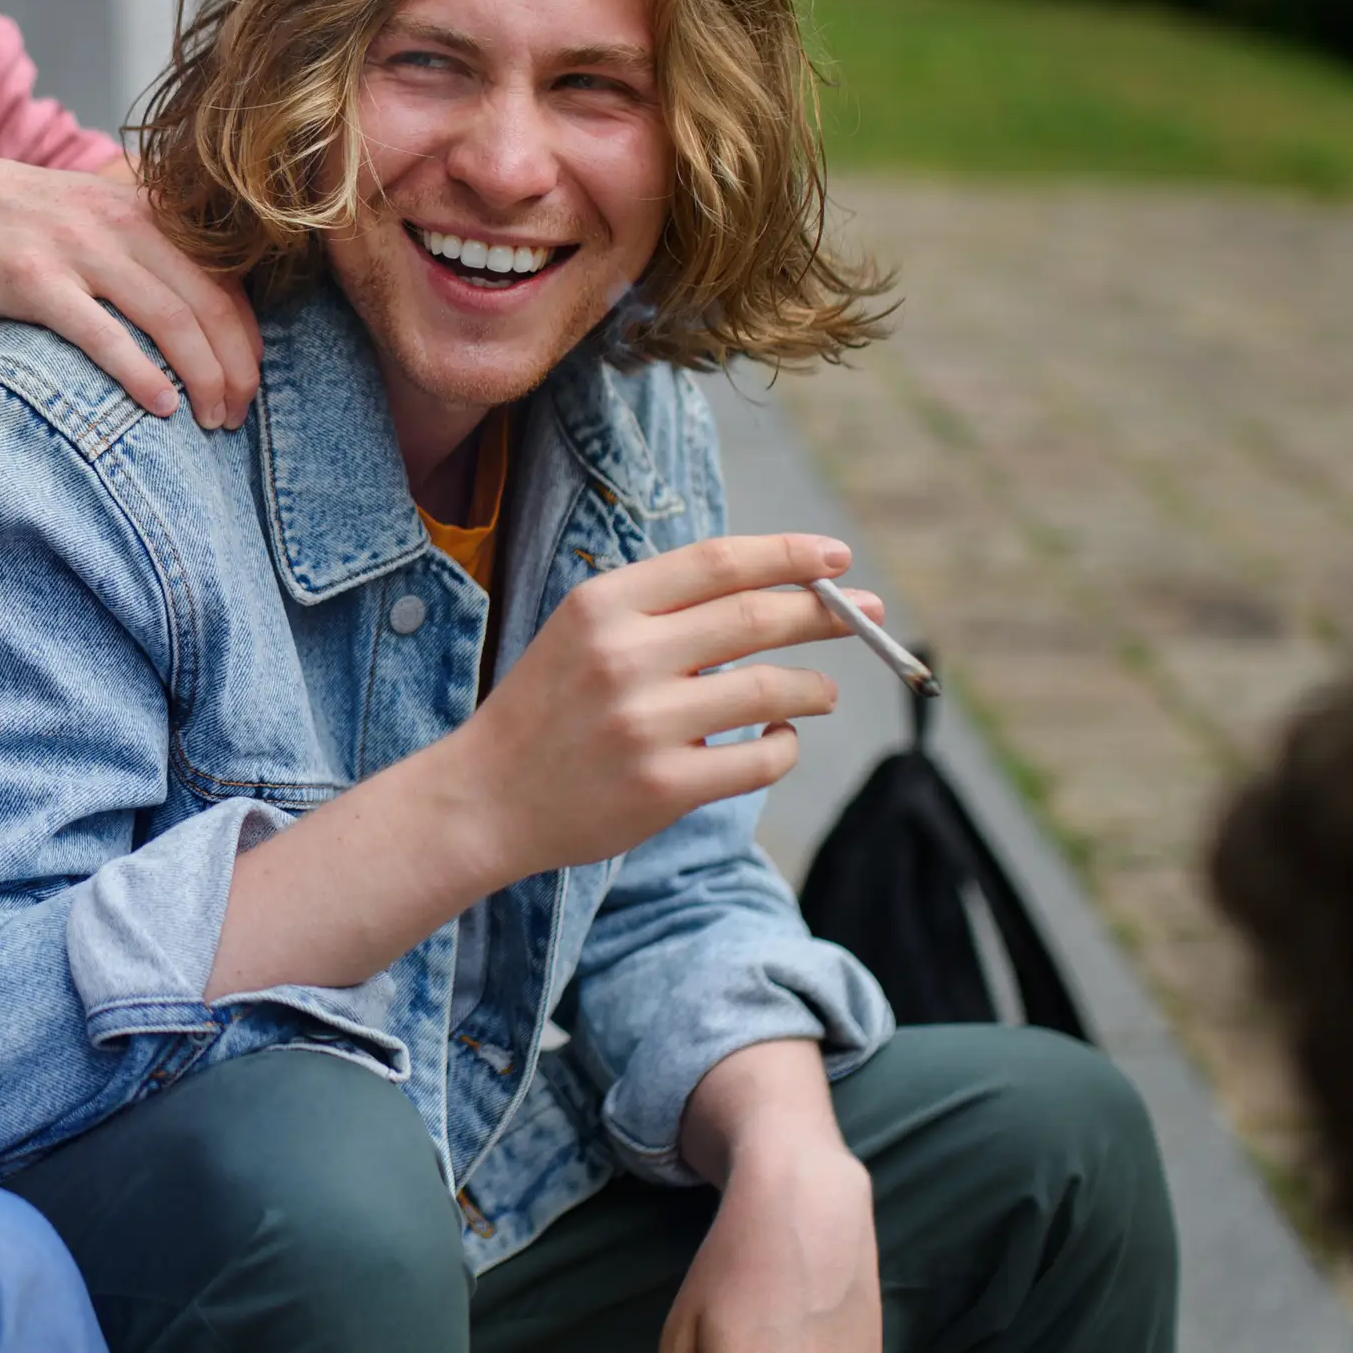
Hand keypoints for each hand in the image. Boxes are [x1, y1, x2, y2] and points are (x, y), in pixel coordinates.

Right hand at [0, 153, 260, 427]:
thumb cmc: (12, 220)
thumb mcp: (87, 208)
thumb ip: (139, 238)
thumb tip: (191, 291)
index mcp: (140, 207)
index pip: (220, 274)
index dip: (247, 331)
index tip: (251, 375)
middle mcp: (119, 223)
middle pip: (206, 301)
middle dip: (235, 365)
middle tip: (240, 412)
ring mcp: (79, 251)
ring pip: (168, 319)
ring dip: (202, 377)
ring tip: (213, 419)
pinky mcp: (37, 283)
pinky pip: (104, 335)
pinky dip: (141, 374)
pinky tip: (162, 407)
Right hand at [445, 533, 868, 881]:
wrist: (484, 799)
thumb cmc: (547, 709)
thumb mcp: (582, 632)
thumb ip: (660, 607)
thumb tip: (772, 587)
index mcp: (603, 606)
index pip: (718, 562)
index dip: (788, 553)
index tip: (836, 556)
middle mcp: (624, 657)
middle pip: (756, 616)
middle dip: (828, 611)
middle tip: (867, 613)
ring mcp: (646, 724)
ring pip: (772, 689)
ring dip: (815, 687)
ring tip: (823, 692)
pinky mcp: (664, 786)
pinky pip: (761, 758)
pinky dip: (786, 746)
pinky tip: (778, 740)